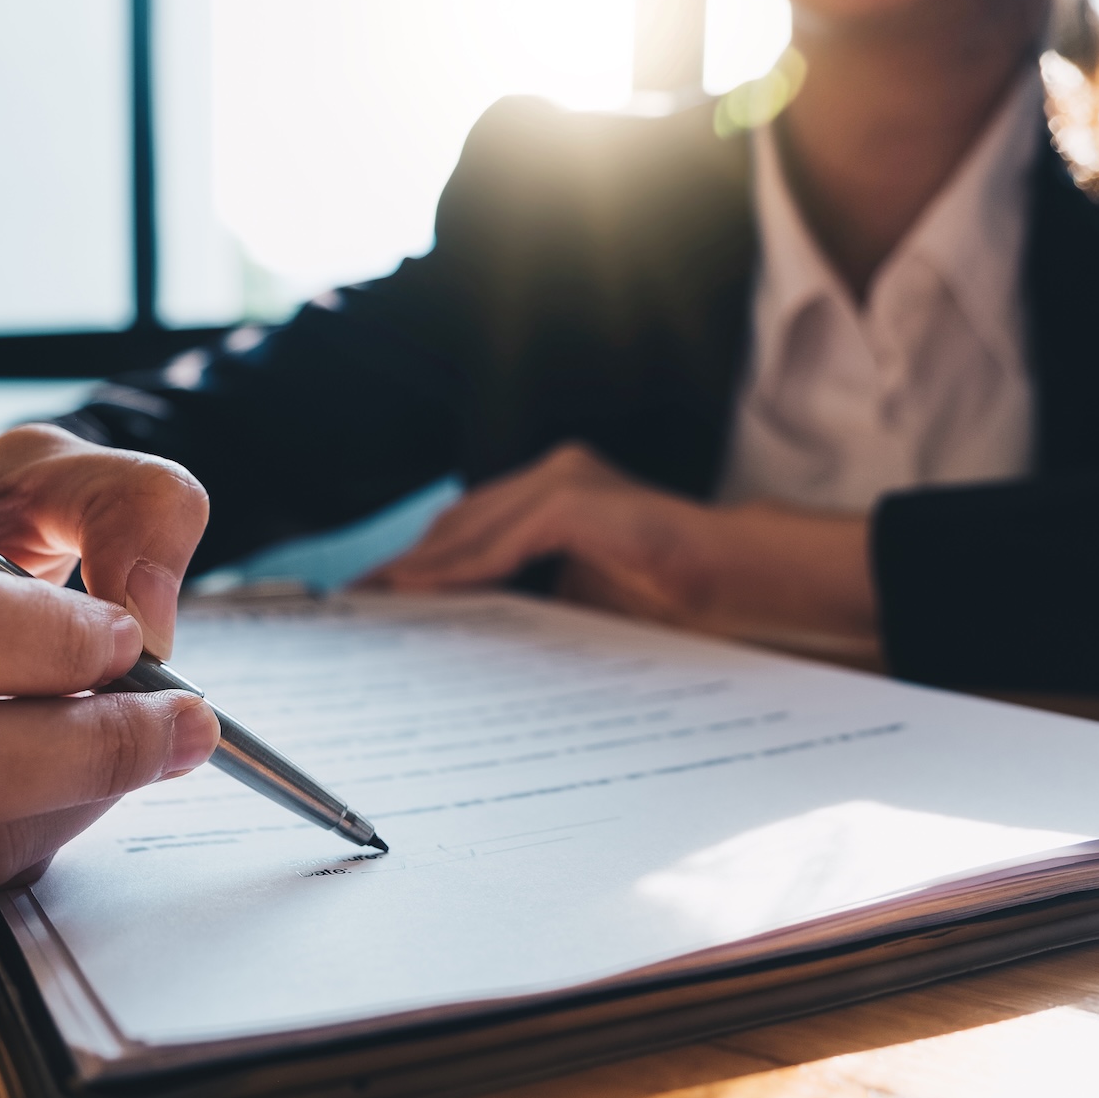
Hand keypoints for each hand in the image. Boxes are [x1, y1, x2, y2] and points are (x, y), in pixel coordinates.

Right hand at [0, 425, 222, 915]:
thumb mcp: (41, 472)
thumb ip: (127, 498)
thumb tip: (149, 607)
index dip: (35, 646)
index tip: (125, 636)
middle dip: (74, 749)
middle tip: (172, 717)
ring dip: (68, 800)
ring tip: (127, 739)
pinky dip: (31, 836)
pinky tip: (52, 777)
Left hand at [364, 442, 877, 658]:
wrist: (739, 580)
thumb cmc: (670, 594)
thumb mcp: (579, 595)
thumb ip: (524, 595)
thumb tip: (459, 624)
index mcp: (555, 492)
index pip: (469, 526)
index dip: (421, 561)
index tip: (377, 597)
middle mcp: (553, 473)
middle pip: (457, 524)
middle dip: (407, 565)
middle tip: (359, 605)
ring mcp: (564, 481)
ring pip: (471, 530)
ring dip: (420, 570)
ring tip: (377, 603)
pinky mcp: (576, 501)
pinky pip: (502, 542)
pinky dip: (459, 570)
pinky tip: (422, 593)